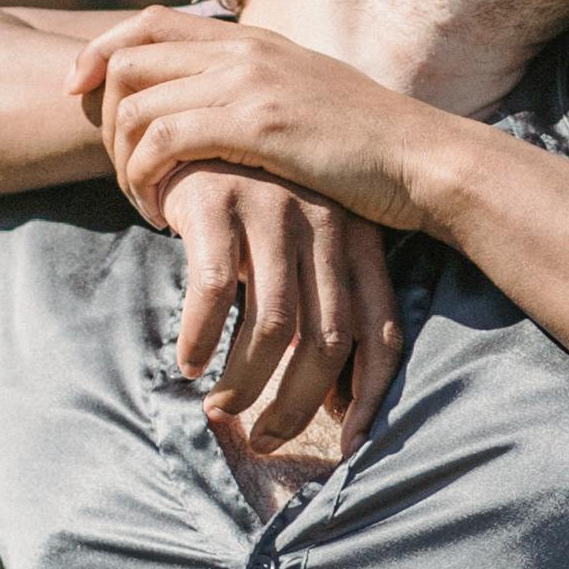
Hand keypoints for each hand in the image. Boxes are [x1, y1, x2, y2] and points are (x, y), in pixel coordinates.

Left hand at [81, 15, 451, 231]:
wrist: (422, 160)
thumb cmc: (370, 145)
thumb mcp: (308, 98)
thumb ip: (260, 89)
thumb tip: (219, 107)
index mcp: (252, 38)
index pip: (147, 22)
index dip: (98, 51)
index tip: (78, 93)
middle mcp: (243, 50)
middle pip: (127, 59)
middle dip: (100, 117)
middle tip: (117, 170)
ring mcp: (249, 83)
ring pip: (137, 106)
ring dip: (122, 161)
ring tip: (143, 202)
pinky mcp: (256, 126)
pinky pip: (164, 143)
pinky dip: (146, 180)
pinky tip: (162, 212)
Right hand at [158, 168, 399, 457]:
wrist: (199, 123)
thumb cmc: (258, 203)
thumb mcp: (308, 245)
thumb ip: (329, 308)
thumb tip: (342, 404)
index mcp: (360, 241)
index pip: (382, 334)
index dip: (370, 397)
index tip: (350, 446)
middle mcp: (326, 224)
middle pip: (328, 341)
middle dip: (298, 405)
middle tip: (265, 438)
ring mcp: (273, 210)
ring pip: (273, 326)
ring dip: (246, 382)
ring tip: (222, 409)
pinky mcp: (218, 202)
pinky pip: (213, 292)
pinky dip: (200, 339)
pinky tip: (187, 363)